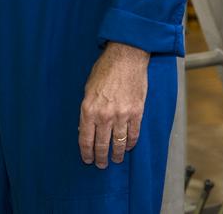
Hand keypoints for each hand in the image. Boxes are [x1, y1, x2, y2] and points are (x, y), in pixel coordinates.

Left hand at [78, 42, 148, 167]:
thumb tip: (85, 127)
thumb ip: (87, 109)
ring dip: (116, 155)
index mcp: (89, 109)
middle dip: (101, 158)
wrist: (126, 57)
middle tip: (101, 165)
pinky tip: (128, 147)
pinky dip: (130, 143)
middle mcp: (104, 115)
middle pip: (102, 145)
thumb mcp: (88, 88)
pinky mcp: (137, 113)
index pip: (85, 139)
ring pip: (119, 143)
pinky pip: (133, 134)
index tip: (87, 160)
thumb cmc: (105, 70)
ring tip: (115, 160)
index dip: (86, 152)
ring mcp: (122, 115)